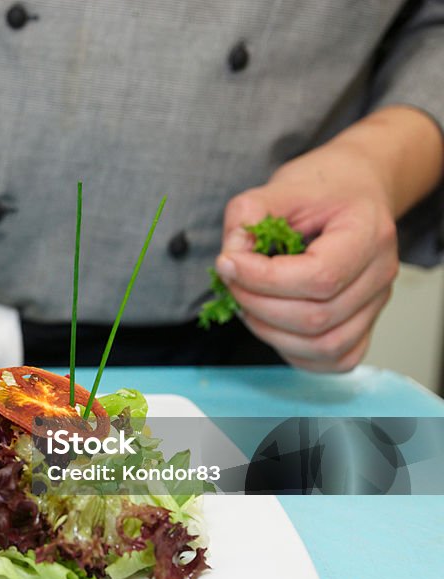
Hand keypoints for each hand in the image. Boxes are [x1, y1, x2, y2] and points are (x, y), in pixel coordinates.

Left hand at [218, 143, 398, 371]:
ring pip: (323, 346)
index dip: (262, 278)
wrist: (353, 192)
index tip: (227, 262)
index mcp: (368, 234)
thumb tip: (230, 258)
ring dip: (270, 331)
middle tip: (230, 280)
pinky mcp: (364, 326)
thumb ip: (247, 218)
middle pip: (316, 317)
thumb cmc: (322, 191)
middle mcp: (380, 274)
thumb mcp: (278, 188)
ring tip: (247, 301)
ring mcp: (376, 305)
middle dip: (257, 304)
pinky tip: (270, 323)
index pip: (319, 277)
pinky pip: (333, 359)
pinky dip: (293, 350)